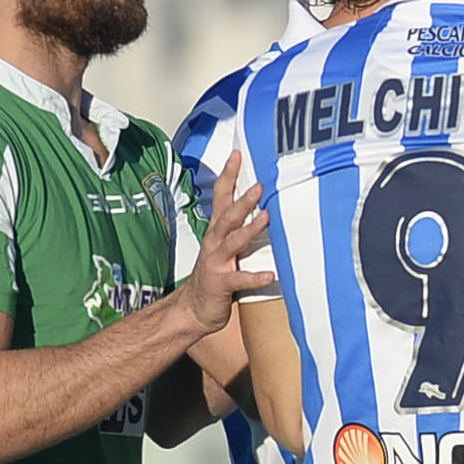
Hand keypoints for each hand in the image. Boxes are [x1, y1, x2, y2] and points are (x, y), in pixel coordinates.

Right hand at [178, 152, 278, 329]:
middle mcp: (214, 243)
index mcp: (217, 232)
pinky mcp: (220, 284)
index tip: (237, 154)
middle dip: (243, 200)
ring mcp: (216, 263)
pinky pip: (239, 279)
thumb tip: (271, 204)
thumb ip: (242, 228)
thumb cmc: (216, 274)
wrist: (193, 309)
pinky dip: (254, 276)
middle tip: (260, 185)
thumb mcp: (227, 247)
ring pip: (233, 242)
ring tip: (267, 218)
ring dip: (250, 229)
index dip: (228, 175)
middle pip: (227, 216)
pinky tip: (270, 274)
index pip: (221, 197)